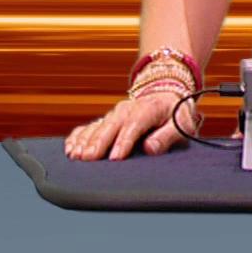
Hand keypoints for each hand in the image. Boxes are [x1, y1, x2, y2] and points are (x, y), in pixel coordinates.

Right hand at [63, 89, 203, 160]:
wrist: (164, 94)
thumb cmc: (174, 113)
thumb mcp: (181, 123)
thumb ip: (168, 136)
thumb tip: (150, 148)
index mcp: (148, 108)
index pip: (134, 125)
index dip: (124, 141)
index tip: (115, 158)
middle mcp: (127, 109)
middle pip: (111, 126)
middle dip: (98, 142)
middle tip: (88, 158)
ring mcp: (114, 114)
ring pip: (97, 127)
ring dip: (85, 141)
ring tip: (76, 156)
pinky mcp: (107, 120)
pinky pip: (89, 127)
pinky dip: (78, 136)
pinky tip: (70, 147)